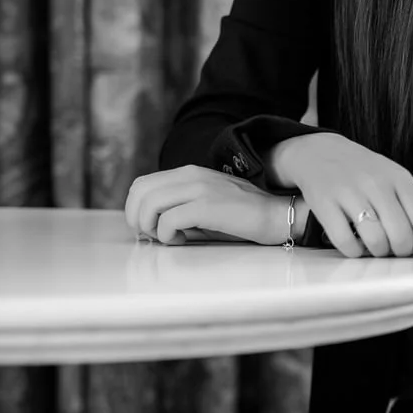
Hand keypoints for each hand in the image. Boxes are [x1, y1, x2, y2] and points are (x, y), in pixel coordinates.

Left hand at [124, 167, 288, 245]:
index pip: (142, 184)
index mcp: (188, 173)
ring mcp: (199, 188)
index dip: (136, 208)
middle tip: (152, 236)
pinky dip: (168, 235)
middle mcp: (190, 175)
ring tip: (168, 238)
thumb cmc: (241, 217)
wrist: (276, 215)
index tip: (148, 228)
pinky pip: (168, 220)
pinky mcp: (207, 205)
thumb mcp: (204, 204)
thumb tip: (150, 225)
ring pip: (149, 204)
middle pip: (139, 192)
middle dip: (137, 218)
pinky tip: (183, 240)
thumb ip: (179, 206)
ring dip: (151, 227)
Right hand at [269, 133, 412, 258]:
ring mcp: (349, 192)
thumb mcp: (394, 183)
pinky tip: (355, 243)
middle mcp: (375, 183)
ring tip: (374, 247)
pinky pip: (346, 242)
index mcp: (398, 177)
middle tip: (394, 250)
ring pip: (376, 241)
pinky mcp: (324, 204)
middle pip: (401, 234)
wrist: (319, 152)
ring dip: (378, 253)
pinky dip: (354, 251)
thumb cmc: (363, 174)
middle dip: (401, 252)